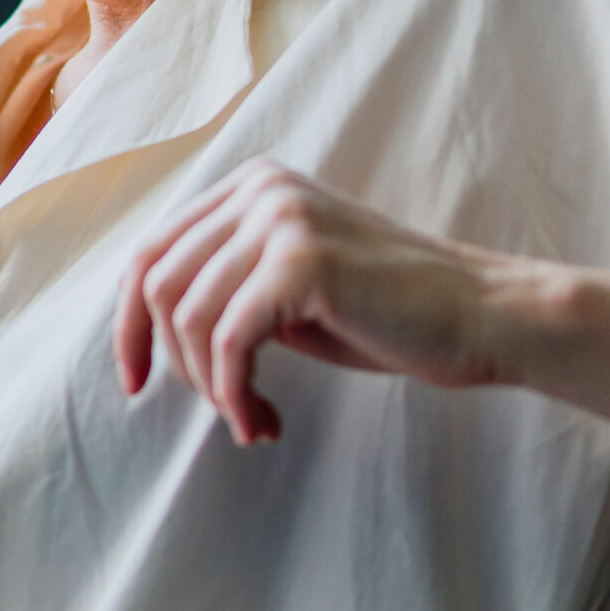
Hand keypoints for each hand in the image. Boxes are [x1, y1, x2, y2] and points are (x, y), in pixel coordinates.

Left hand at [115, 159, 513, 444]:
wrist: (481, 316)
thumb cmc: (389, 314)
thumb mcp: (290, 290)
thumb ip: (227, 289)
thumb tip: (148, 330)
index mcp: (253, 187)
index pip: (151, 251)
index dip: (129, 325)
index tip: (136, 382)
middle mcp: (261, 190)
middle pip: (154, 283)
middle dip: (172, 362)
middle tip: (220, 409)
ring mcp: (280, 218)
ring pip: (187, 318)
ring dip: (210, 388)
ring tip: (251, 420)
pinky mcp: (302, 261)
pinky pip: (228, 342)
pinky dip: (234, 395)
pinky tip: (263, 423)